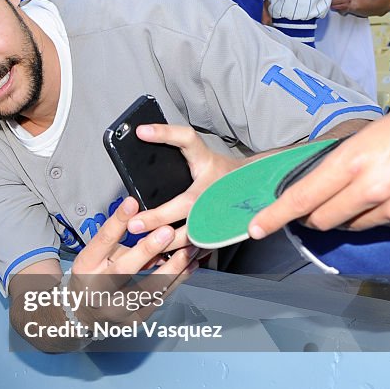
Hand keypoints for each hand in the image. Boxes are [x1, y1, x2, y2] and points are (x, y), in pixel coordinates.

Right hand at [67, 197, 199, 326]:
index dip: (117, 222)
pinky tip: (190, 266)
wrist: (85, 315)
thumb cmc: (93, 278)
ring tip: (189, 249)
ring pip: (148, 289)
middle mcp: (98, 290)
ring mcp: (117, 308)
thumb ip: (116, 238)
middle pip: (123, 270)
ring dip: (173, 267)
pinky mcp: (136, 319)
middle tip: (167, 231)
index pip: (101, 242)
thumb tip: (138, 212)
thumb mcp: (96, 255)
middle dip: (147, 250)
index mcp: (86, 267)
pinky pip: (160, 298)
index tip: (132, 203)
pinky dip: (177, 280)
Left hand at [126, 124, 240, 250]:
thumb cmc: (218, 171)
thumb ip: (173, 148)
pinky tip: (164, 257)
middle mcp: (215, 186)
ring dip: (168, 241)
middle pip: (187, 203)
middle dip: (159, 217)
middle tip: (135, 224)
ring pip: (195, 231)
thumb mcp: (198, 155)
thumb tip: (141, 136)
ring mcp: (222, 209)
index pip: (187, 139)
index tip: (141, 131)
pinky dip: (183, 254)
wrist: (254, 185)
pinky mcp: (224, 228)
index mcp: (206, 162)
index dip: (165, 133)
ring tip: (143, 243)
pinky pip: (202, 246)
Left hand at [249, 99, 389, 235]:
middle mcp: (372, 189)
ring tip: (366, 188)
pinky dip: (383, 214)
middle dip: (312, 216)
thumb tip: (307, 190)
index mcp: (352, 162)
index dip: (274, 216)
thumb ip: (334, 167)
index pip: (301, 198)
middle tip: (314, 205)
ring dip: (350, 214)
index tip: (255, 228)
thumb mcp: (361, 139)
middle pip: (322, 221)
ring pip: (354, 226)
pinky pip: (386, 225)